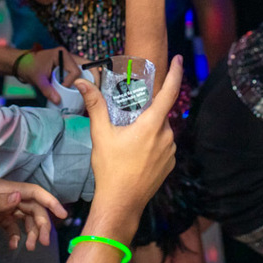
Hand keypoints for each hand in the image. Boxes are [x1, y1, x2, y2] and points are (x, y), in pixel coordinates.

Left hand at [0, 179, 67, 250]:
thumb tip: (19, 197)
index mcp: (6, 189)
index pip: (34, 192)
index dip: (50, 202)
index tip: (63, 215)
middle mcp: (8, 197)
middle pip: (33, 208)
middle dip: (41, 225)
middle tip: (42, 243)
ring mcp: (3, 208)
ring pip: (26, 219)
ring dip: (30, 233)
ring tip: (29, 248)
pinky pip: (13, 227)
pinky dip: (16, 237)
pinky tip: (12, 247)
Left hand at [17, 46, 87, 104]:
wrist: (24, 64)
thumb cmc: (30, 67)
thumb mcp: (38, 79)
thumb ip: (48, 90)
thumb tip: (58, 101)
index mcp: (62, 54)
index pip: (75, 71)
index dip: (71, 83)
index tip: (63, 90)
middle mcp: (70, 56)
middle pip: (88, 66)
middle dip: (94, 79)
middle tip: (95, 93)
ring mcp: (71, 62)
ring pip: (87, 71)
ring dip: (90, 82)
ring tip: (93, 94)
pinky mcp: (70, 68)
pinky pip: (82, 75)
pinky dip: (85, 83)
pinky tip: (86, 93)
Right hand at [76, 55, 182, 216]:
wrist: (121, 203)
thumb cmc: (110, 169)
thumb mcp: (100, 134)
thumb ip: (95, 105)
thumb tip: (82, 83)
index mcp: (152, 125)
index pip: (169, 92)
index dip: (176, 73)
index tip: (180, 59)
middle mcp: (166, 136)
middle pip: (160, 113)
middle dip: (147, 111)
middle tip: (129, 116)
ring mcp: (171, 151)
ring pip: (161, 130)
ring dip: (149, 128)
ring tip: (128, 139)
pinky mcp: (170, 164)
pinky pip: (163, 145)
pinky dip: (152, 143)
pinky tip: (136, 153)